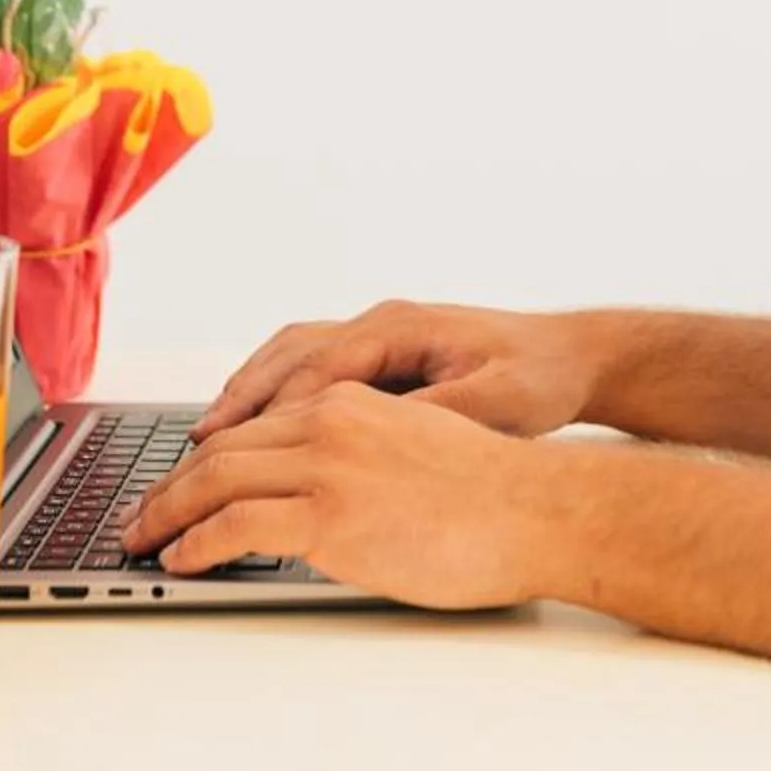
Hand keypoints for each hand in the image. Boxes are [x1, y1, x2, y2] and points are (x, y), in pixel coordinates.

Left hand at [125, 382, 571, 609]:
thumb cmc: (492, 495)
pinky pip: (236, 526)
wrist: (536, 510)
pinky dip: (196, 543)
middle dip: (169, 487)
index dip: (204, 459)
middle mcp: (331, 421)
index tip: (176, 483)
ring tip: (143, 541)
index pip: (254, 425)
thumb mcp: (416, 449)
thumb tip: (323, 493)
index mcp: (351, 402)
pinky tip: (181, 560)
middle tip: (139, 516)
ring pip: (216, 481)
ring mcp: (328, 466)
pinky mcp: (331, 516)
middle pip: (221, 450)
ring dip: (167, 515)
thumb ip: (362, 456)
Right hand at [193, 300, 605, 440]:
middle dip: (241, 398)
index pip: (316, 366)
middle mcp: (380, 324)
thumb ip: (435, 416)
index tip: (230, 446)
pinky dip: (277, 393)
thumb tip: (377, 432)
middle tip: (197, 445)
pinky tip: (260, 428)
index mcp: (400, 328)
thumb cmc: (539, 377)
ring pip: (292, 356)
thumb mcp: (495, 403)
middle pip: (288, 354)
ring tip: (210, 437)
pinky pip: (312, 367)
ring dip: (251, 392)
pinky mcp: (384, 356)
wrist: (573, 357)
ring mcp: (379, 336)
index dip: (270, 409)